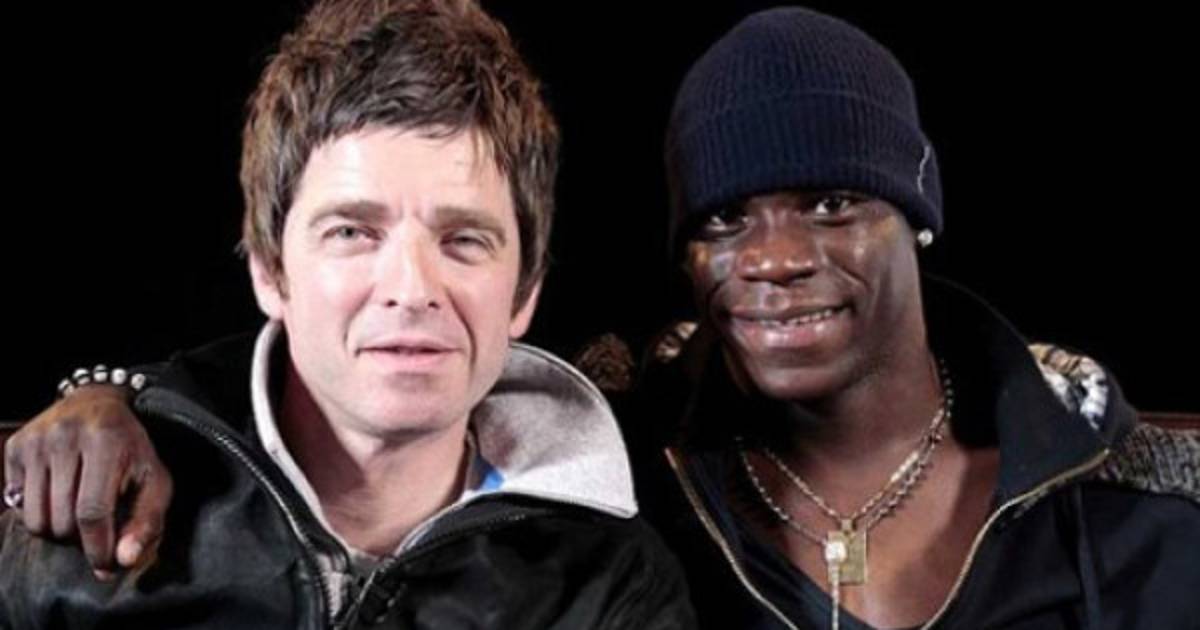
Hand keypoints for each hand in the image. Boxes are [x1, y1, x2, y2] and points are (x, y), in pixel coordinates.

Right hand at [4, 385, 172, 579]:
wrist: (97, 403)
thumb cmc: (130, 449)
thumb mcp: (153, 479)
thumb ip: (147, 521)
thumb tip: (124, 560)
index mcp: (107, 440)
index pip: (93, 512)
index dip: (98, 548)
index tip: (105, 566)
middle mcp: (66, 435)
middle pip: (62, 520)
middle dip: (79, 539)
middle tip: (95, 531)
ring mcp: (36, 440)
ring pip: (35, 518)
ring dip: (57, 530)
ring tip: (77, 516)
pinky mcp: (16, 447)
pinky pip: (16, 504)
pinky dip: (37, 513)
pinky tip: (57, 497)